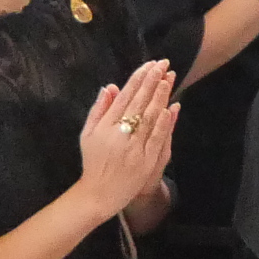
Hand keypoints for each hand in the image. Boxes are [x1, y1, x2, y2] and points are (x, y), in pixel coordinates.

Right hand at [75, 61, 178, 215]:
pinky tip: (170, 108)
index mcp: (104, 126)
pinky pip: (156, 139)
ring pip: (149, 118)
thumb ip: (99, 110)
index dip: (138, 79)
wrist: (98, 194)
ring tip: (168, 78)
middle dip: (152, 81)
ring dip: (160, 96)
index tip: (149, 65)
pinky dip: (164, 123)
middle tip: (163, 64)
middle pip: (138, 103)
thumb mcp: (87, 134)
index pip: (124, 97)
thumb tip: (110, 87)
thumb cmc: (93, 161)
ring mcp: (133, 148)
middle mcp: (118, 134)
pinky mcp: (145, 161)